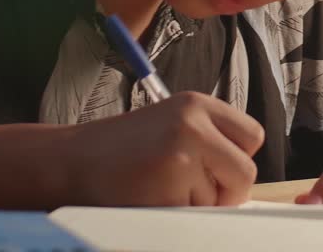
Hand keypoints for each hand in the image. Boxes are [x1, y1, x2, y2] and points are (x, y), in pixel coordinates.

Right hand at [62, 91, 263, 206]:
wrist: (70, 163)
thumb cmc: (121, 149)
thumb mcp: (171, 123)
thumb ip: (210, 138)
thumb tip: (245, 174)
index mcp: (197, 104)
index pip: (253, 136)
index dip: (238, 157)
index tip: (218, 166)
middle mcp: (192, 125)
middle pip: (246, 172)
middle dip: (227, 191)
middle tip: (194, 189)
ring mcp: (180, 158)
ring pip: (220, 200)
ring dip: (197, 204)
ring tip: (160, 187)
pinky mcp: (168, 192)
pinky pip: (194, 218)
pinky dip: (177, 217)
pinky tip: (151, 199)